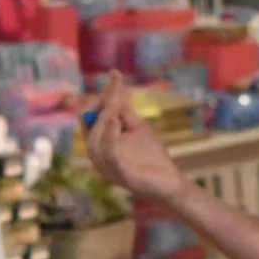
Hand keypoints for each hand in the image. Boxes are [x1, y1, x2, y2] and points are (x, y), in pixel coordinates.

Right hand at [84, 72, 186, 203]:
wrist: (170, 182)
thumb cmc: (152, 155)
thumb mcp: (136, 126)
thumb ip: (123, 107)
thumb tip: (114, 80)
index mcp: (100, 145)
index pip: (89, 119)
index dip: (99, 98)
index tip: (115, 76)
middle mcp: (99, 158)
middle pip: (88, 130)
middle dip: (101, 107)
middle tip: (116, 92)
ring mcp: (108, 169)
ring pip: (94, 143)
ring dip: (103, 121)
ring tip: (115, 106)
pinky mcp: (122, 175)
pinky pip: (110, 156)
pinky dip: (110, 138)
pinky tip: (116, 122)